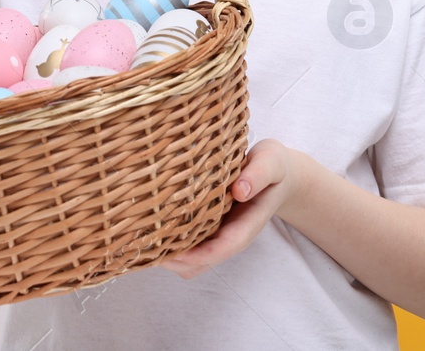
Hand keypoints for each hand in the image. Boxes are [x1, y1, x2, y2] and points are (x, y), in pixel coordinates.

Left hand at [159, 139, 305, 278]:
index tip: (173, 254)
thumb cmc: (273, 166)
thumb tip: (239, 190)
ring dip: (170, 256)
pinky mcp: (209, 226)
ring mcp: (219, 233)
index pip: (223, 248)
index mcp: (247, 224)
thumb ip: (259, 175)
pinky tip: (155, 227)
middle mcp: (231, 234)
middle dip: (176, 261)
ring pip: (192, 260)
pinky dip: (172, 244)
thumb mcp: (272, 162)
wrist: (278, 173)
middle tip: (147, 245)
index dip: (197, 255)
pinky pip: (189, 245)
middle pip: (201, 262)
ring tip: (145, 240)